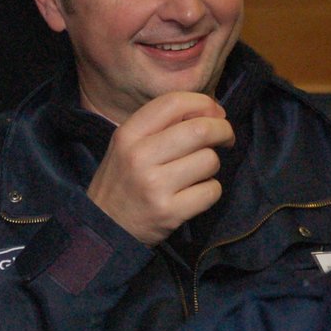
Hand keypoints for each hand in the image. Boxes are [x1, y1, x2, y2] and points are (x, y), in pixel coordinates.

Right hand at [86, 91, 234, 246]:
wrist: (104, 227)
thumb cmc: (123, 180)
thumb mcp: (127, 145)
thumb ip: (161, 125)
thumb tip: (211, 110)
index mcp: (129, 134)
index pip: (174, 102)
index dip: (203, 103)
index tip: (215, 113)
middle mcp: (140, 156)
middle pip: (200, 130)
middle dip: (223, 130)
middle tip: (225, 138)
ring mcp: (155, 186)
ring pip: (210, 160)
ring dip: (212, 165)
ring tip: (198, 172)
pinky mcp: (170, 212)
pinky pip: (212, 190)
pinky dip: (211, 190)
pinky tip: (195, 193)